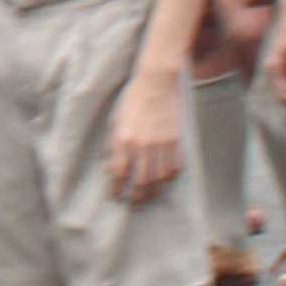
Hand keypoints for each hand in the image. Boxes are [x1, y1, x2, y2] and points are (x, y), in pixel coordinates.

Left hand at [107, 62, 183, 203]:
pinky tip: (164, 180)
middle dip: (136, 197)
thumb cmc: (132, 99)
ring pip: (159, 179)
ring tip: (149, 197)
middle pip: (140, 182)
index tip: (115, 196)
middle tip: (133, 204)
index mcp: (123, 138)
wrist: (157, 81)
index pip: (118, 173)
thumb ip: (113, 142)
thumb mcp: (115, 119)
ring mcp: (161, 143)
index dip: (116, 188)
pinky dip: (169, 177)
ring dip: (153, 192)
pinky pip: (174, 167)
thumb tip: (110, 163)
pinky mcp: (175, 140)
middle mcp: (141, 144)